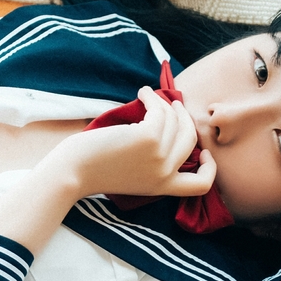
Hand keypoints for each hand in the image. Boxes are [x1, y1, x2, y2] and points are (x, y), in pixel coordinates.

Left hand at [44, 88, 216, 200]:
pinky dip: (153, 97)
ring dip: (164, 103)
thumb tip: (168, 124)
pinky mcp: (148, 139)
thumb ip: (152, 161)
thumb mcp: (132, 173)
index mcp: (161, 187)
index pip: (200, 186)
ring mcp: (159, 158)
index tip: (203, 152)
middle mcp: (165, 175)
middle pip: (191, 141)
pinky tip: (142, 93)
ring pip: (176, 122)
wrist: (71, 172)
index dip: (209, 168)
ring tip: (148, 95)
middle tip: (173, 105)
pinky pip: (161, 111)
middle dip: (184, 119)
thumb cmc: (92, 168)